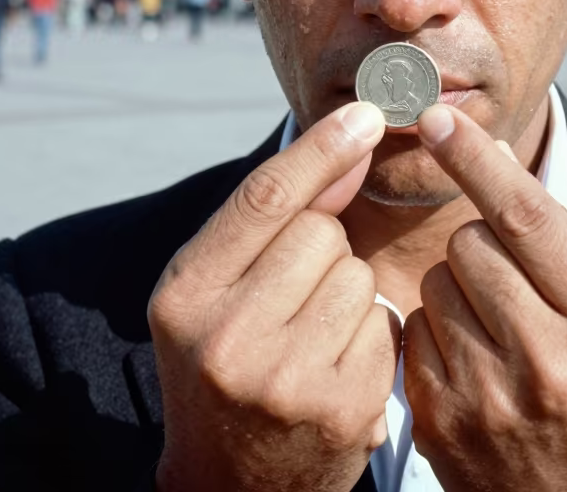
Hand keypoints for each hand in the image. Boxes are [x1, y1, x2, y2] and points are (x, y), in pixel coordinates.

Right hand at [148, 101, 400, 491]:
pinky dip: (370, 333)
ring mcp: (284, 380)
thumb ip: (276, 213)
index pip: (264, 198)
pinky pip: (383, 323)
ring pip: (358, 274)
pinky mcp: (340, 410)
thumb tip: (352, 138)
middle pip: (320, 233)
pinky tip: (336, 365)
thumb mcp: (218, 285)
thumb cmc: (225, 359)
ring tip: (310, 334)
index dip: (321, 149)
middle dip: (322, 248)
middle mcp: (225, 338)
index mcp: (183, 295)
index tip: (367, 113)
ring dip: (348, 290)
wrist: (230, 481)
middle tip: (292, 295)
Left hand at [404, 104, 566, 491]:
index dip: (476, 159)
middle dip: (478, 242)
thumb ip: (556, 236)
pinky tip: (468, 361)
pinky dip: (435, 328)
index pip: (525, 216)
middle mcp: (550, 358)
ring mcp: (490, 395)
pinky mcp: (440, 419)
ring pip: (436, 281)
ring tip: (493, 328)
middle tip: (506, 280)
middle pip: (470, 242)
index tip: (437, 116)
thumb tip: (492, 153)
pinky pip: (414, 327)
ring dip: (456, 287)